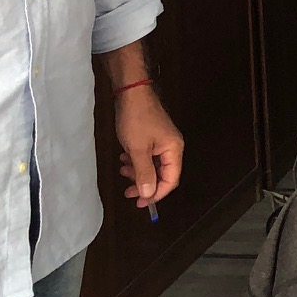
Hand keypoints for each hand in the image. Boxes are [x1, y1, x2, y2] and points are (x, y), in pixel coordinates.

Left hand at [115, 85, 183, 209]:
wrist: (131, 93)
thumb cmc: (136, 121)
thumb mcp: (138, 150)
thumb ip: (144, 174)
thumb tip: (148, 194)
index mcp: (174, 150)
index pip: (171, 180)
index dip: (156, 194)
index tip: (139, 203)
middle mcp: (172, 147)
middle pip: (162, 174)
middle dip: (144, 184)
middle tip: (127, 191)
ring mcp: (162, 141)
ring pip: (153, 166)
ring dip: (138, 172)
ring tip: (122, 170)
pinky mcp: (153, 137)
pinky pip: (148, 156)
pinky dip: (136, 162)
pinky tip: (124, 159)